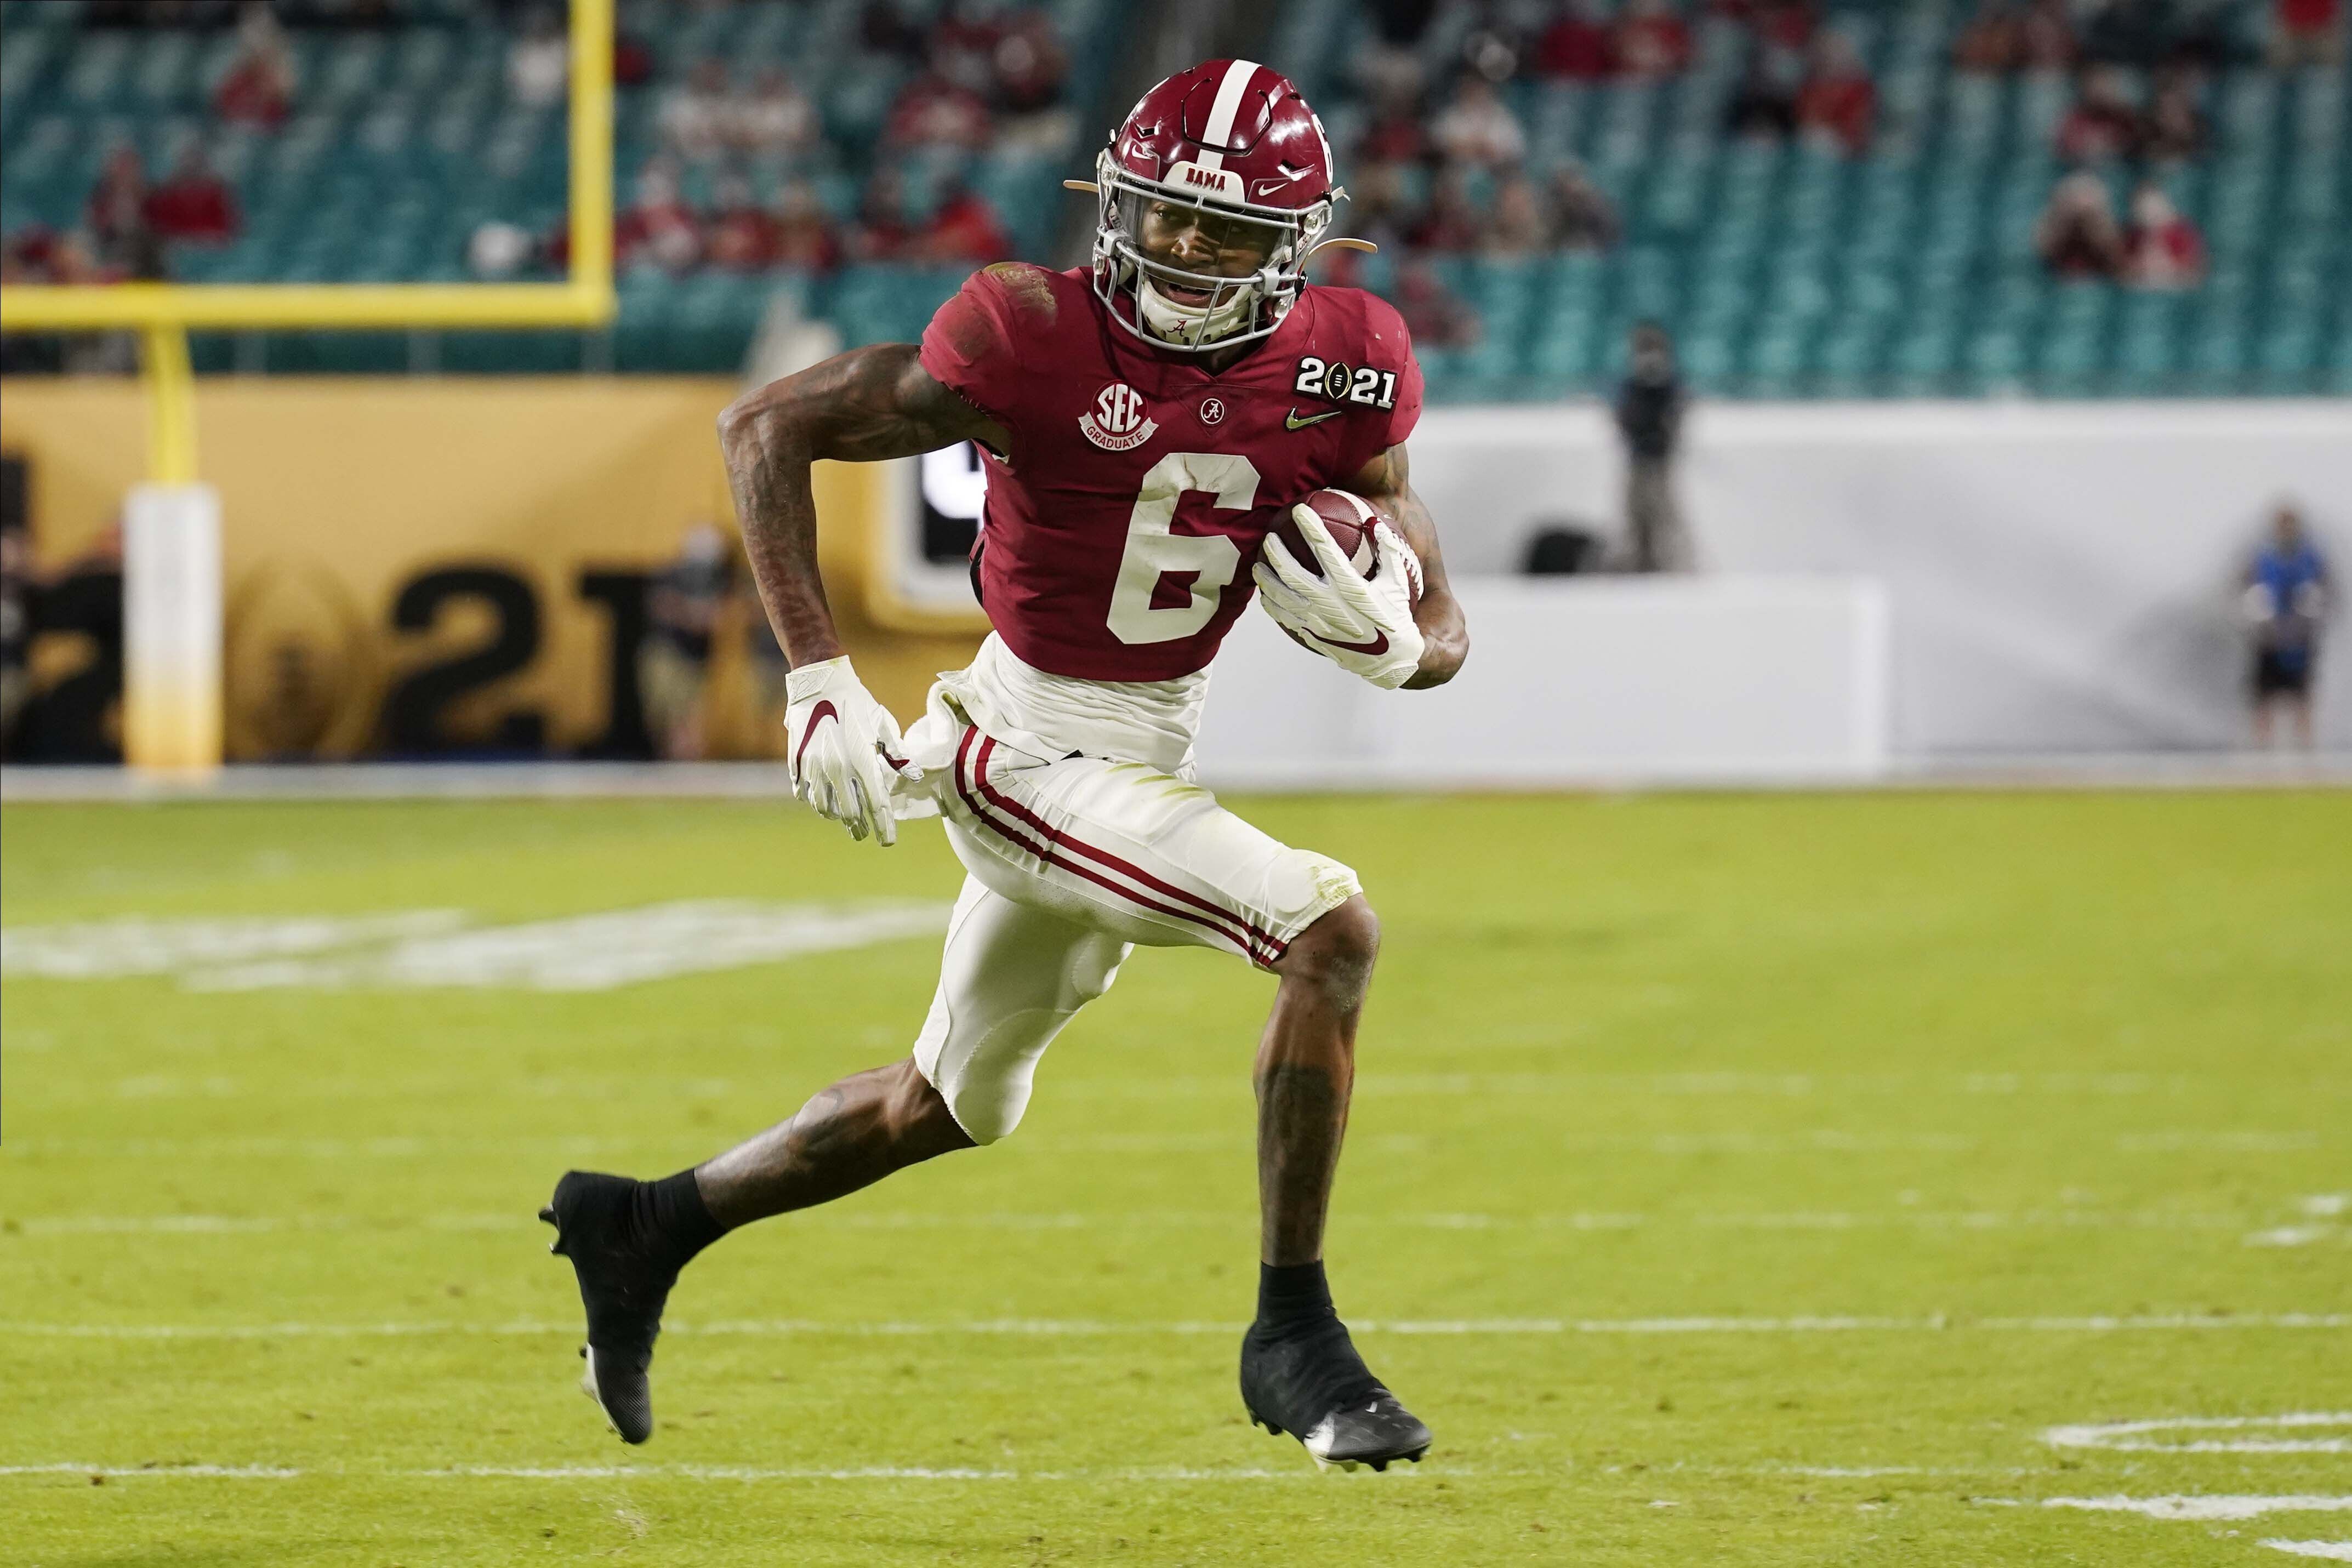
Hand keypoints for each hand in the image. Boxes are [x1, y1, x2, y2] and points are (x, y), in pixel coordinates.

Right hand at [784, 656, 909, 844]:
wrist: (820, 681)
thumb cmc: (857, 703)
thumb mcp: (882, 726)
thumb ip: (897, 755)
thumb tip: (913, 776)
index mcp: (862, 761)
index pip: (876, 805)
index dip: (883, 826)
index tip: (887, 842)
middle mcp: (838, 769)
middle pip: (849, 813)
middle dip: (858, 826)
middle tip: (863, 832)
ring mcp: (815, 766)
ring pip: (823, 807)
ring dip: (835, 815)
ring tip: (843, 817)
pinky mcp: (798, 761)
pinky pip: (803, 791)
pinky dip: (813, 799)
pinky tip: (820, 799)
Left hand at [1252, 506, 1426, 688]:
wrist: (1390, 661)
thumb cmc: (1395, 617)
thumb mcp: (1397, 582)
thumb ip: (1388, 551)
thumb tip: (1376, 522)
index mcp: (1350, 587)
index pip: (1325, 549)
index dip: (1310, 527)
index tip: (1299, 510)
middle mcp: (1329, 603)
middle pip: (1291, 572)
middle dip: (1276, 552)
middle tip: (1268, 537)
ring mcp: (1316, 621)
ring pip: (1281, 596)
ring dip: (1266, 578)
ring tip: (1256, 565)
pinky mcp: (1311, 635)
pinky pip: (1283, 617)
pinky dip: (1271, 604)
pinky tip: (1265, 594)